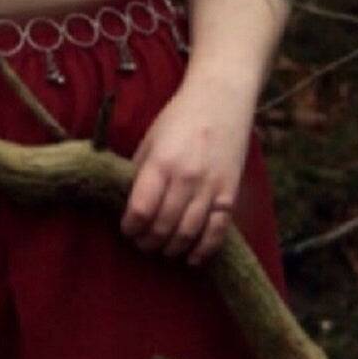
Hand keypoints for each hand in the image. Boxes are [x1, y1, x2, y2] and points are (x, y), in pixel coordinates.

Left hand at [120, 70, 255, 264]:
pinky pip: (217, 231)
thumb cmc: (179, 118)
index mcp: (161, 164)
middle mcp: (186, 179)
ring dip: (171, 249)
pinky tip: (191, 258)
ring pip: (187, 234)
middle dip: (147, 242)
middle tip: (142, 243)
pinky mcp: (230, 194)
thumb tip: (128, 206)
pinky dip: (203, 250)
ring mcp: (211, 188)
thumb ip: (140, 174)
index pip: (139, 211)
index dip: (130, 228)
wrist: (221, 99)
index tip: (127, 230)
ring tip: (162, 249)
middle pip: (162, 227)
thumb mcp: (150, 141)